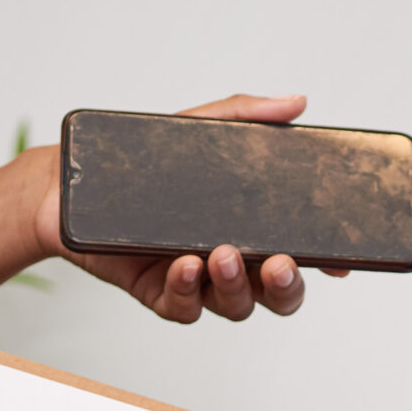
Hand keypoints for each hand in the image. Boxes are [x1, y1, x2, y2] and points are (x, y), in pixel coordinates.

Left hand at [28, 94, 338, 323]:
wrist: (73, 181)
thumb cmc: (142, 161)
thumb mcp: (199, 129)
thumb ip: (247, 116)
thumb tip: (295, 102)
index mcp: (250, 229)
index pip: (301, 254)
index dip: (324, 263)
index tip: (338, 261)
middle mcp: (231, 261)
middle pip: (278, 294)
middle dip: (287, 286)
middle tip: (280, 263)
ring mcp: (198, 280)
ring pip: (237, 305)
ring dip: (236, 285)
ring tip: (221, 254)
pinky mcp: (160, 293)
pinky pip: (185, 308)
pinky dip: (187, 290)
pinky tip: (184, 266)